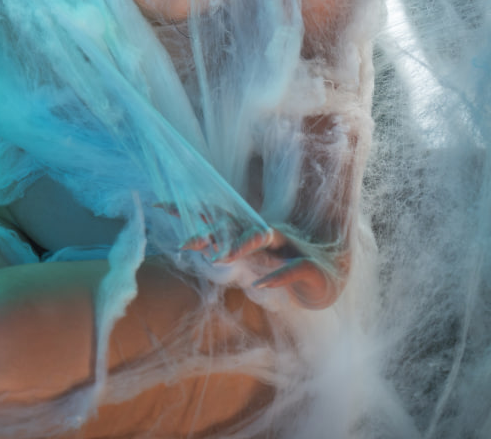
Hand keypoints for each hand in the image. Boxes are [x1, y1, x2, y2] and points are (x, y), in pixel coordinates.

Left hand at [156, 205, 346, 309]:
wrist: (332, 276)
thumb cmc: (288, 264)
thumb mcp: (256, 258)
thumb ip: (233, 249)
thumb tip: (202, 246)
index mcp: (253, 231)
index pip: (217, 216)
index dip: (190, 211)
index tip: (158, 205)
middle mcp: (269, 234)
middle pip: (237, 225)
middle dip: (212, 231)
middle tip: (186, 243)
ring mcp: (289, 247)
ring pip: (265, 238)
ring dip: (242, 246)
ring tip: (220, 258)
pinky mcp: (308, 267)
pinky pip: (292, 269)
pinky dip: (277, 277)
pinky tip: (262, 286)